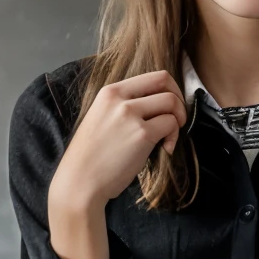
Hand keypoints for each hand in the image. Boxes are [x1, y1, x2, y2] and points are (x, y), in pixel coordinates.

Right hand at [48, 70, 186, 258]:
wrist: (79, 182)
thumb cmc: (90, 157)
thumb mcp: (100, 119)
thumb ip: (122, 107)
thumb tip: (153, 105)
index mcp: (109, 92)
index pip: (152, 76)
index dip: (170, 88)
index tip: (170, 106)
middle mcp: (119, 98)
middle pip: (165, 82)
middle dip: (179, 100)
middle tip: (177, 121)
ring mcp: (130, 114)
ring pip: (171, 103)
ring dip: (178, 120)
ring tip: (168, 138)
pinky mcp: (141, 134)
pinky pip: (170, 125)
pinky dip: (174, 137)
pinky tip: (165, 150)